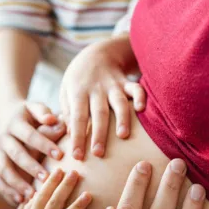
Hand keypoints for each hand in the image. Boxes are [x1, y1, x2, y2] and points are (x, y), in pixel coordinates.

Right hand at [0, 100, 65, 204]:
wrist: (7, 117)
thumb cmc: (30, 116)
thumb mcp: (35, 108)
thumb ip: (44, 113)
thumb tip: (52, 119)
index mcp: (15, 124)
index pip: (30, 135)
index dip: (44, 145)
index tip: (60, 156)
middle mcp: (3, 138)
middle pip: (16, 154)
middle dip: (31, 167)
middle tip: (46, 179)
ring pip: (4, 170)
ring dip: (18, 183)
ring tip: (32, 196)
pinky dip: (8, 191)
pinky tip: (20, 201)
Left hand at [60, 36, 144, 159]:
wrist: (97, 52)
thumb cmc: (78, 80)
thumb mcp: (66, 91)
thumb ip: (68, 111)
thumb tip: (69, 134)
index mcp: (78, 92)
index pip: (77, 117)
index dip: (77, 137)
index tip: (77, 156)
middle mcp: (96, 89)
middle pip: (98, 113)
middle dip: (99, 134)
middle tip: (98, 153)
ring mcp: (112, 85)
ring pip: (119, 102)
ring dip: (122, 118)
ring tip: (123, 136)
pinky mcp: (126, 82)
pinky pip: (135, 87)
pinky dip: (140, 96)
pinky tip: (142, 109)